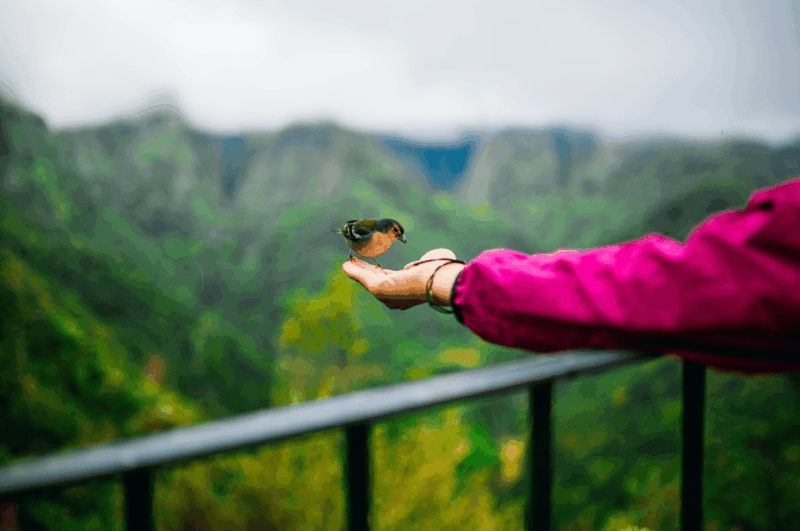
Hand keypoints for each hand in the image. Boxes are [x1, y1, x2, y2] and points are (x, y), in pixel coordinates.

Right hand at [341, 248, 464, 309]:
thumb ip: (427, 261)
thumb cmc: (441, 272)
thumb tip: (427, 260)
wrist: (439, 281)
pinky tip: (346, 265)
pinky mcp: (380, 289)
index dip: (379, 273)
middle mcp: (395, 298)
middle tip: (354, 263)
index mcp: (408, 292)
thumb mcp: (433, 263)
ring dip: (357, 270)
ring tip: (348, 262)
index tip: (373, 266)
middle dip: (364, 272)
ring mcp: (387, 296)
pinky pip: (363, 278)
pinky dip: (354, 271)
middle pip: (375, 281)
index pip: (390, 281)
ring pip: (368, 280)